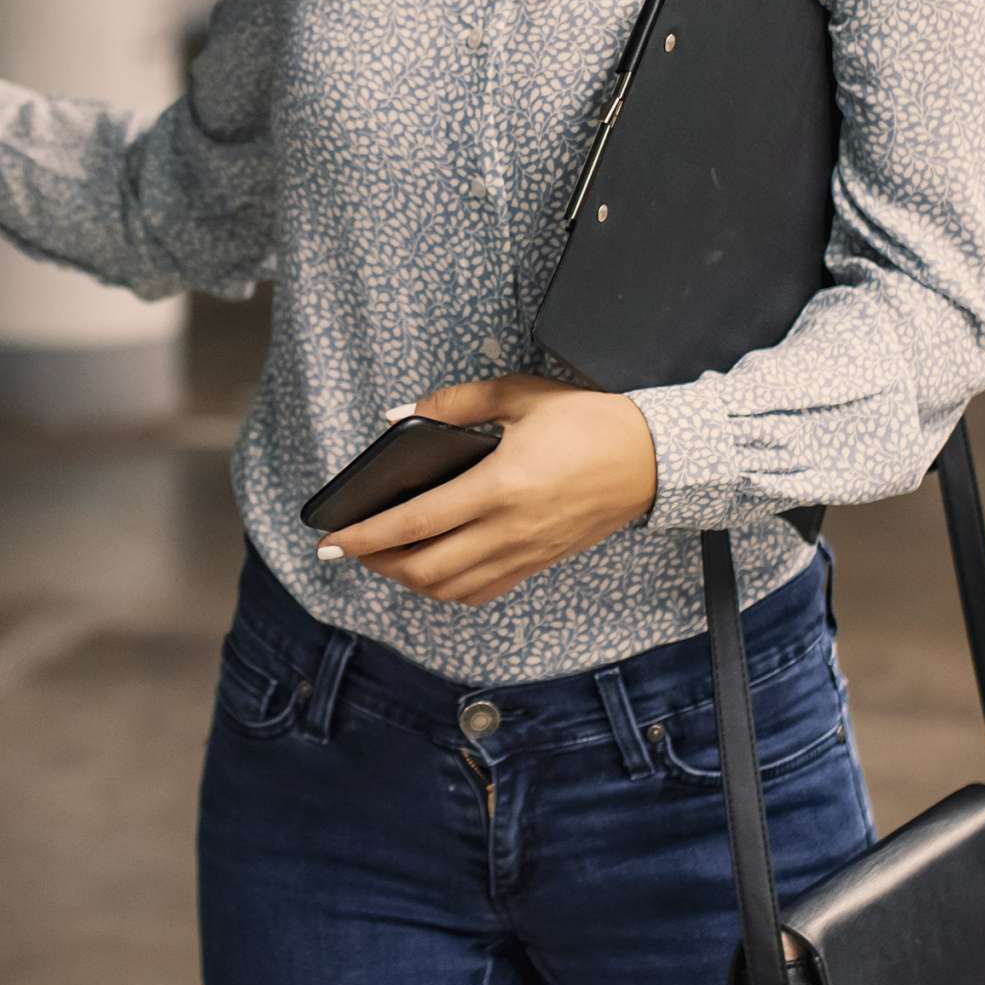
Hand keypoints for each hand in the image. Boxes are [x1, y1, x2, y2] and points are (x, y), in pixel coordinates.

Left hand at [314, 374, 659, 606]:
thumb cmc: (587, 420)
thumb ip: (453, 402)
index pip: (414, 522)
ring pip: (450, 588)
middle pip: (424, 568)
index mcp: (499, 486)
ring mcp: (525, 553)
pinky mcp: (539, 563)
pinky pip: (482, 591)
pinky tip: (431, 568)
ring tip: (383, 558)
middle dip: (376, 564)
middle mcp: (509, 529)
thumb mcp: (518, 394)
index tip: (330, 541)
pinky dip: (446, 588)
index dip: (365, 536)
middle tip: (348, 550)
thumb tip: (395, 415)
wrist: (655, 458)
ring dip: (407, 580)